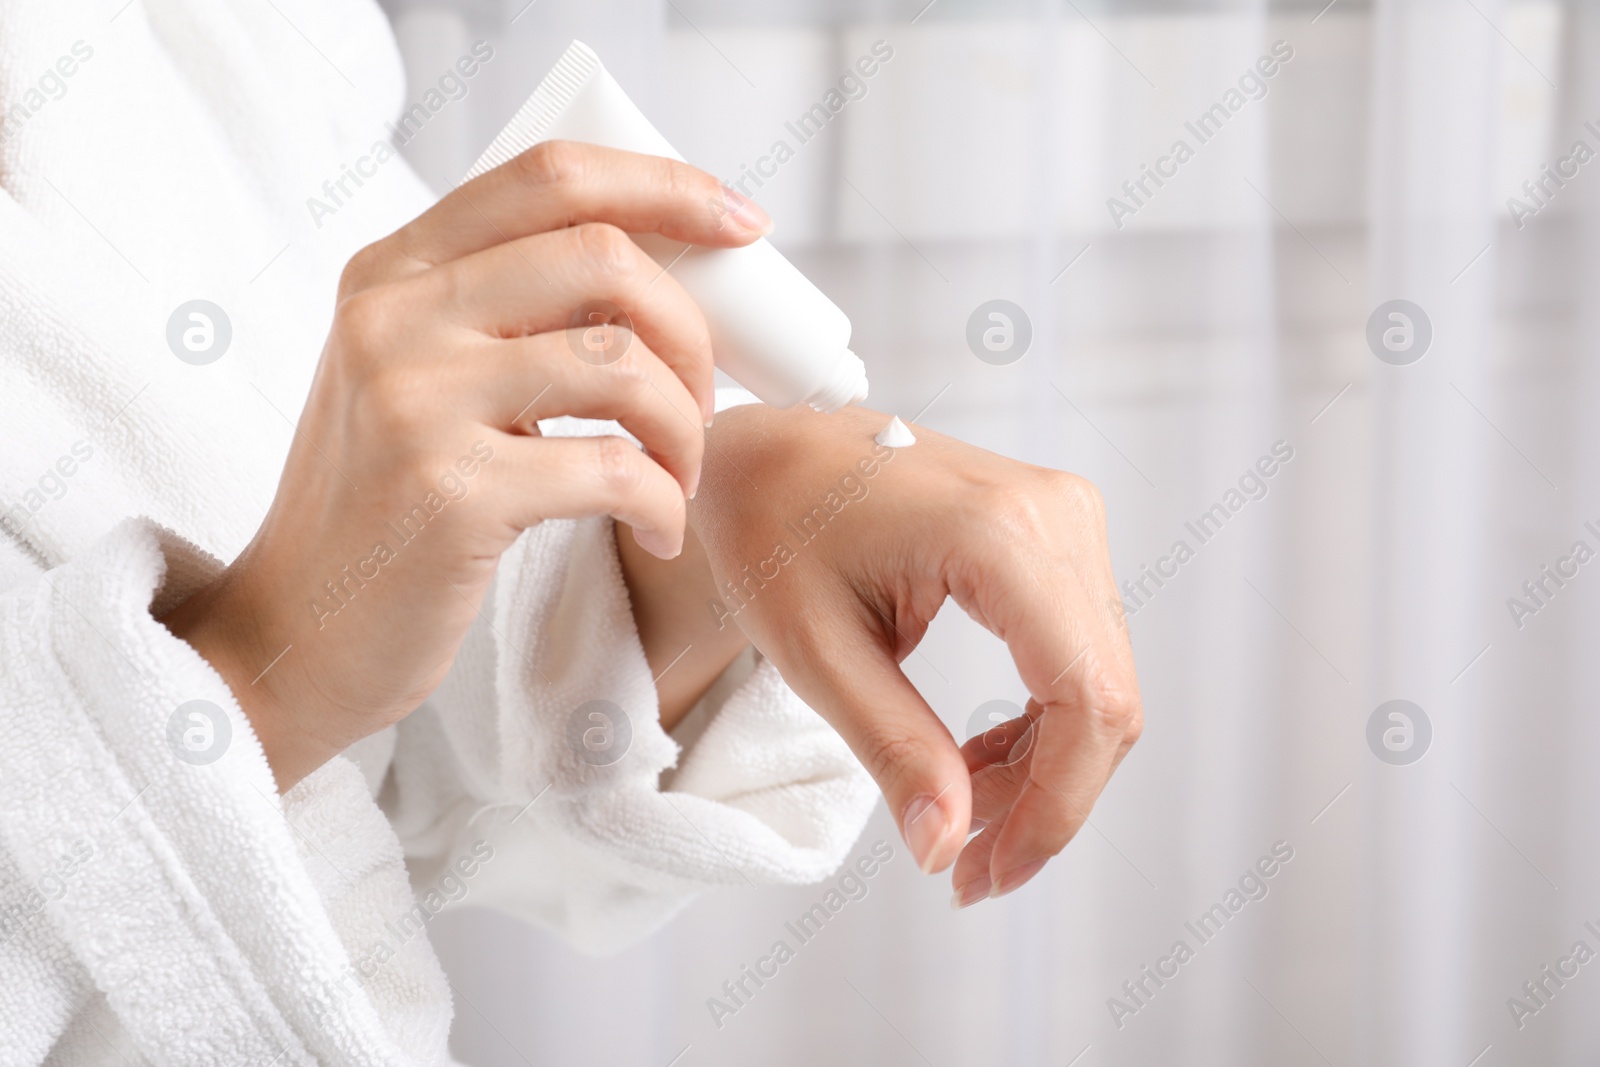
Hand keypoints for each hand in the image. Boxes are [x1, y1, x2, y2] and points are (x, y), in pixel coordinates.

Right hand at [162, 142, 771, 788]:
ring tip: (679, 474)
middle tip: (704, 398)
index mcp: (391, 270)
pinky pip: (617, 469)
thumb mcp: (419, 377)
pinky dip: (665, 504)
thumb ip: (504, 312)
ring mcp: (414, 402)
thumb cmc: (386, 507)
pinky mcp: (450, 493)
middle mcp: (392, 316)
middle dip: (691, 328)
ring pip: (622, 361)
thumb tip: (666, 270)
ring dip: (686, 426)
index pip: (549, 176)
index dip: (664, 186)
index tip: (741, 223)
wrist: (296, 635)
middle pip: (603, 256)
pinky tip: (659, 531)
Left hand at [689, 404, 1140, 903]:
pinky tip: (980, 761)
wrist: (764, 451)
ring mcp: (1063, 513)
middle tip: (972, 868)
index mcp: (998, 531)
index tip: (990, 872)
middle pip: (1104, 696)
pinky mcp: (1054, 529)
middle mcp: (1054, 511)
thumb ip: (893, 747)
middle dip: (1048, 801)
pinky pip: (1080, 649)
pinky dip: (1043, 720)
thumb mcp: (816, 650)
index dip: (1055, 806)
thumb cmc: (770, 525)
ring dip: (1046, 767)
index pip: (1084, 696)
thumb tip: (945, 847)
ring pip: (1100, 681)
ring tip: (963, 812)